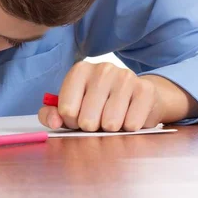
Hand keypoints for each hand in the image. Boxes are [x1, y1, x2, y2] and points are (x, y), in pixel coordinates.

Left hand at [38, 61, 164, 131]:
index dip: (72, 122)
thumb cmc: (99, 103)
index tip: (78, 117)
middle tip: (98, 120)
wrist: (138, 95)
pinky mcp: (145, 90)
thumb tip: (53, 122)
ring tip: (114, 118)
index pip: (66, 110)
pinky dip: (129, 128)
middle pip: (87, 119)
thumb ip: (51, 114)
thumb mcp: (72, 105)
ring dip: (111, 129)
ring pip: (110, 123)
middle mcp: (102, 69)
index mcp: (80, 70)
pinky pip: (131, 125)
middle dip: (92, 127)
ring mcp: (125, 77)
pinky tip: (128, 116)